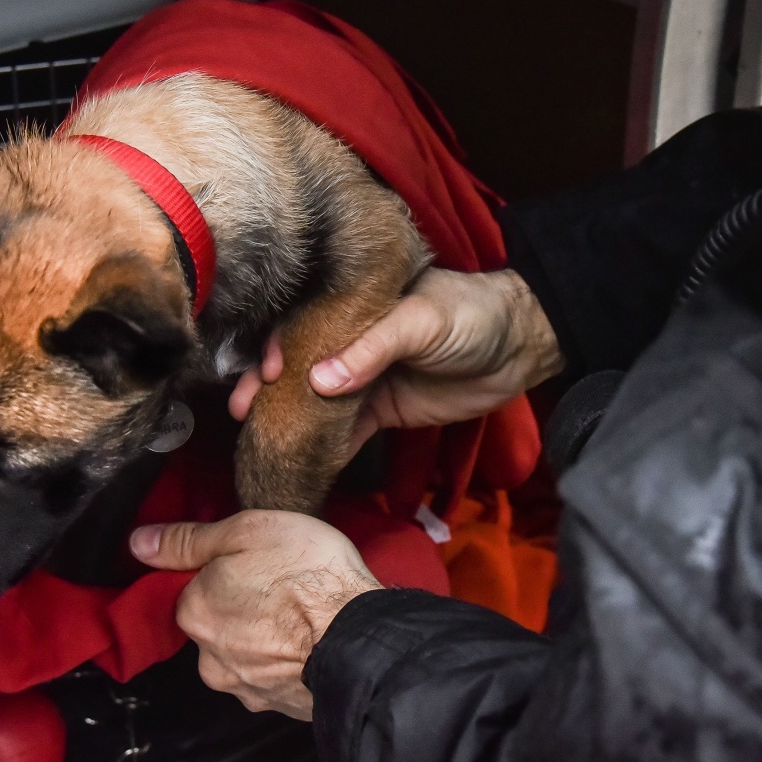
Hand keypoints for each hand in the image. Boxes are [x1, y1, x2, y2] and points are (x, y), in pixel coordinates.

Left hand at [129, 511, 379, 719]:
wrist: (361, 639)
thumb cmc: (308, 576)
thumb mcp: (248, 530)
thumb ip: (189, 540)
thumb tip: (139, 543)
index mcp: (194, 610)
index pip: (191, 588)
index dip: (221, 571)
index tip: (251, 563)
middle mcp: (209, 656)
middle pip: (215, 624)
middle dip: (239, 608)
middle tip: (278, 586)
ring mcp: (243, 687)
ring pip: (241, 655)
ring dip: (261, 639)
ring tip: (299, 616)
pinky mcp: (276, 706)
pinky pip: (270, 679)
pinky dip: (283, 663)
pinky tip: (308, 643)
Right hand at [228, 268, 563, 444]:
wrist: (520, 349)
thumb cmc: (470, 314)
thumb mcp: (421, 320)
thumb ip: (371, 349)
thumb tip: (318, 381)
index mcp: (354, 303)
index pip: (303, 320)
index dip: (276, 343)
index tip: (262, 370)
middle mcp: (352, 339)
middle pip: (298, 362)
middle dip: (266, 385)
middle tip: (241, 409)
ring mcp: (365, 376)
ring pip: (315, 398)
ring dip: (287, 416)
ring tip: (257, 435)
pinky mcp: (382, 409)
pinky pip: (346, 429)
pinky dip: (324, 444)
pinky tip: (299, 458)